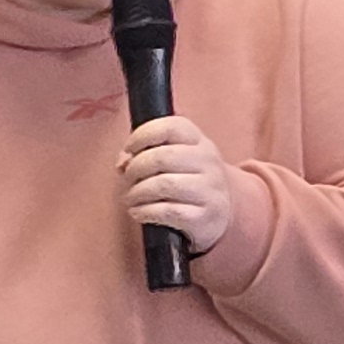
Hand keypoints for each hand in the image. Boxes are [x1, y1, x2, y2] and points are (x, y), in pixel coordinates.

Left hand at [122, 114, 240, 256]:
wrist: (221, 214)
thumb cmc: (188, 183)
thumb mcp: (175, 161)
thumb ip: (147, 154)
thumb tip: (122, 163)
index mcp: (200, 142)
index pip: (171, 127)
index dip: (143, 135)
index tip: (129, 149)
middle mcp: (208, 162)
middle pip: (162, 157)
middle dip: (135, 168)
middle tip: (127, 178)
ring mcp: (210, 190)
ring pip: (164, 184)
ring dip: (137, 192)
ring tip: (130, 198)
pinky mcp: (205, 217)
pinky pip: (168, 211)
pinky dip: (145, 212)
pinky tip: (138, 212)